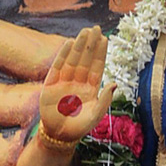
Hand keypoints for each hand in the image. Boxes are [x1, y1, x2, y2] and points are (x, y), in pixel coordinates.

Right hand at [38, 28, 112, 146]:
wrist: (59, 136)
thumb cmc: (79, 127)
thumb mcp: (95, 115)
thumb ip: (104, 100)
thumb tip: (114, 83)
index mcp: (90, 88)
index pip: (97, 66)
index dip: (100, 53)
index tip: (104, 38)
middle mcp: (78, 82)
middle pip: (85, 60)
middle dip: (90, 45)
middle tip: (95, 28)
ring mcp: (64, 82)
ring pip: (73, 60)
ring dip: (79, 46)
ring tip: (85, 32)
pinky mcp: (51, 85)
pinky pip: (58, 67)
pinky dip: (63, 55)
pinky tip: (69, 43)